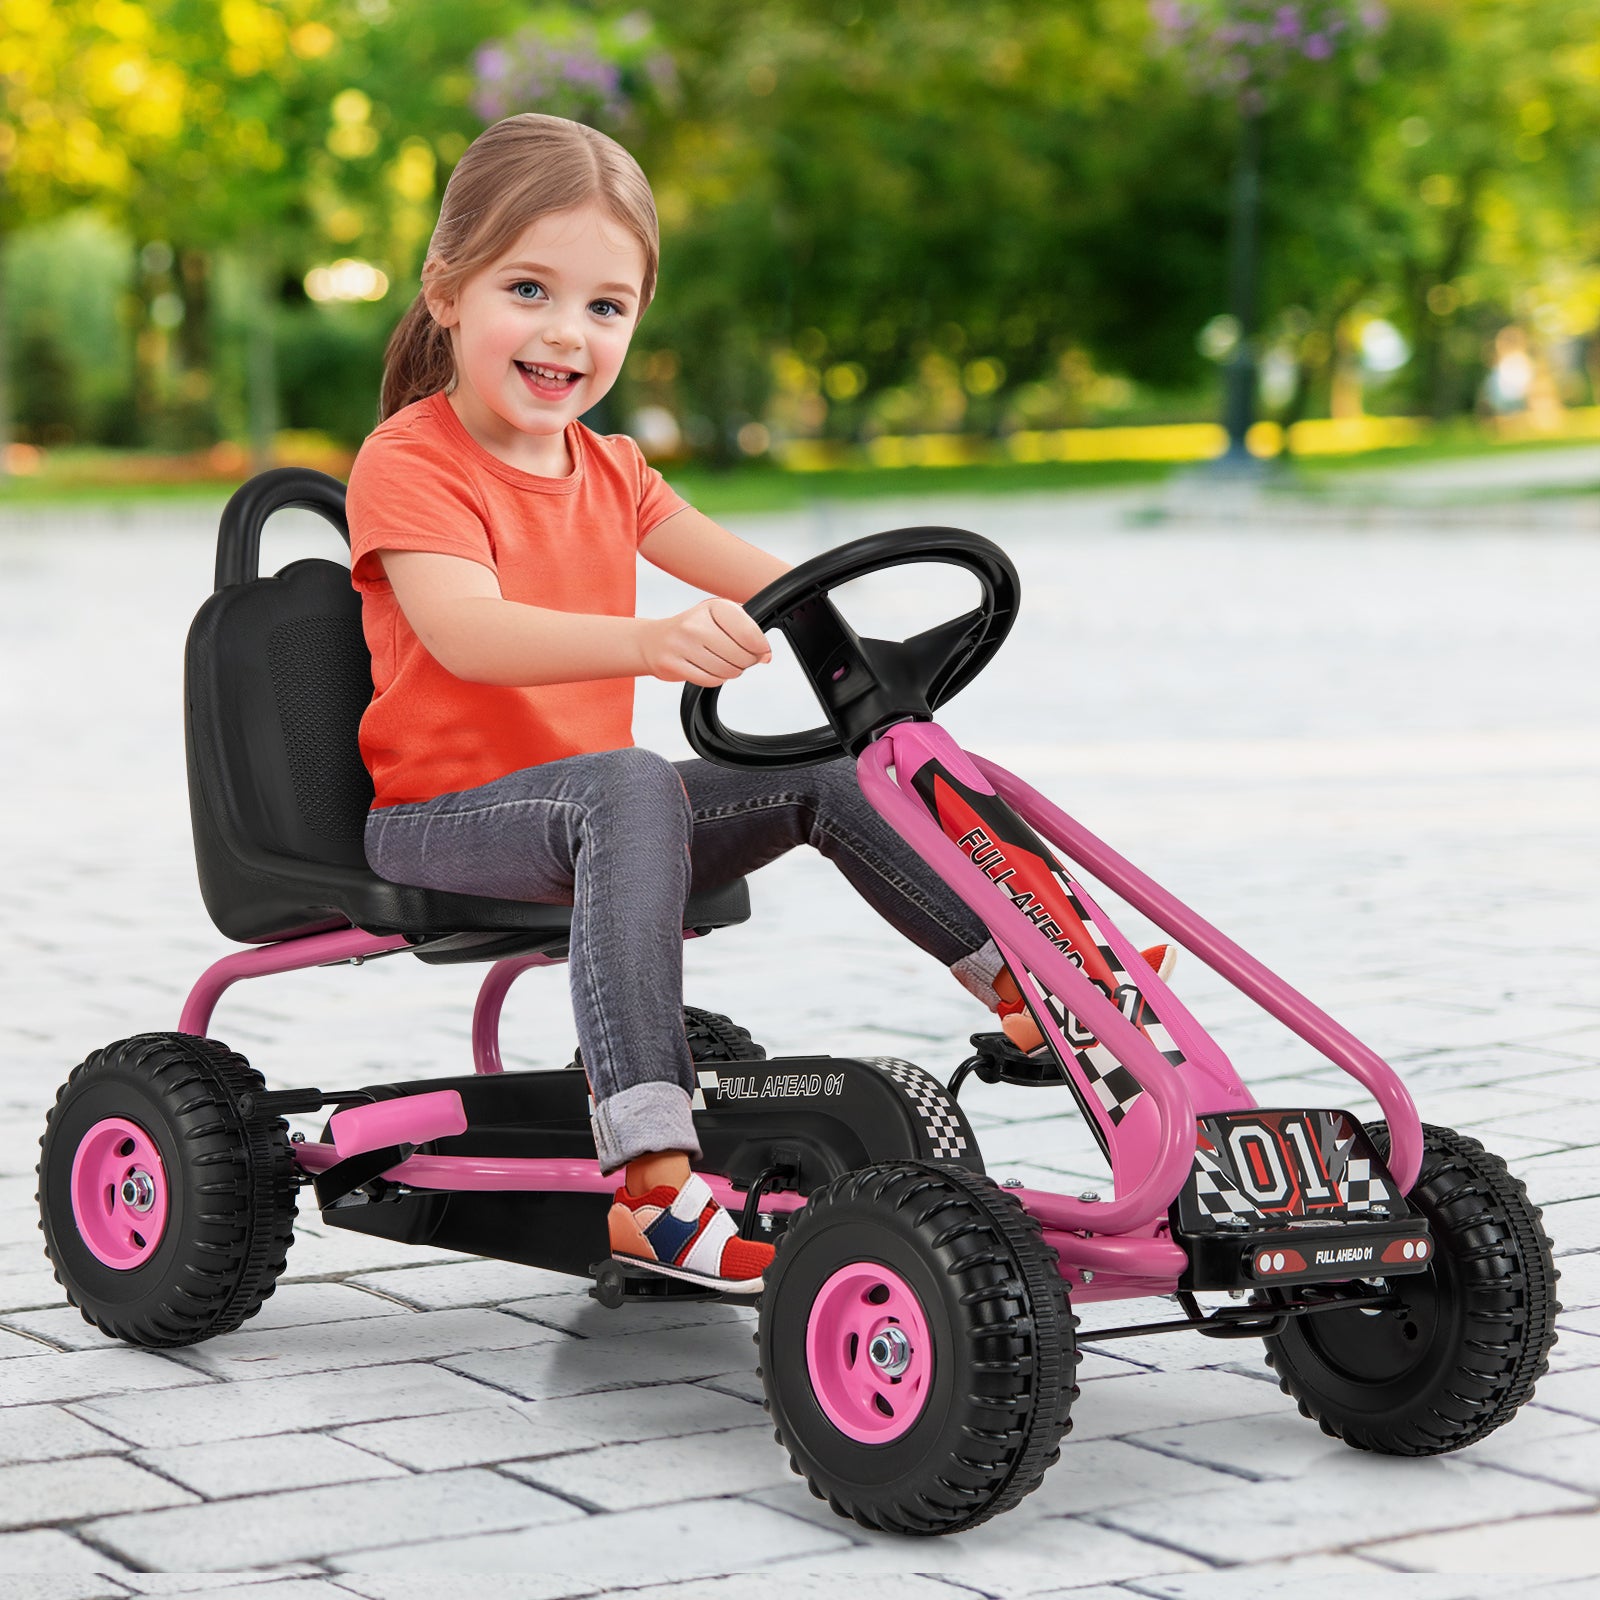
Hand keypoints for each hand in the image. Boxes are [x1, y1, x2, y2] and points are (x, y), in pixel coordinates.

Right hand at [641, 597, 772, 686]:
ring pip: (726, 670)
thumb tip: (766, 656)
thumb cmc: (694, 629)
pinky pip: (710, 680)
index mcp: (713, 607)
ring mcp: (682, 644)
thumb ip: (746, 631)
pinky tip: (712, 670)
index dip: (761, 648)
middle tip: (740, 659)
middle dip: (747, 662)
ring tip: (725, 663)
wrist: (654, 640)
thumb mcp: (719, 617)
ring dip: (732, 672)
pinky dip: (716, 679)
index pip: (750, 633)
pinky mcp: (673, 664)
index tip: (761, 652)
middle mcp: (696, 623)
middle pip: (740, 656)